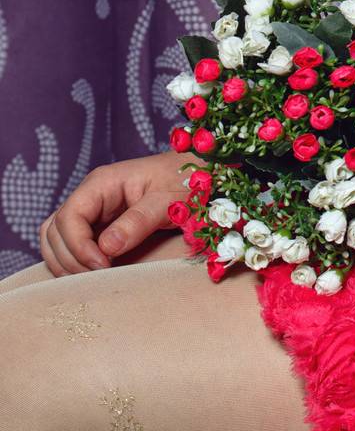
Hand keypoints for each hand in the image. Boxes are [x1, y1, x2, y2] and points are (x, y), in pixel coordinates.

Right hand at [38, 150, 191, 276]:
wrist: (200, 175)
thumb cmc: (186, 181)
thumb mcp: (168, 200)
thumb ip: (139, 220)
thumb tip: (106, 248)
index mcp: (103, 183)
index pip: (69, 216)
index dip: (78, 246)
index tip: (102, 266)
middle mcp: (91, 195)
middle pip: (54, 231)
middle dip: (70, 259)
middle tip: (99, 277)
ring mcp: (92, 211)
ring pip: (55, 239)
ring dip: (67, 263)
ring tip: (94, 278)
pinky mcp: (98, 226)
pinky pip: (70, 244)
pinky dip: (73, 263)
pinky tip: (94, 274)